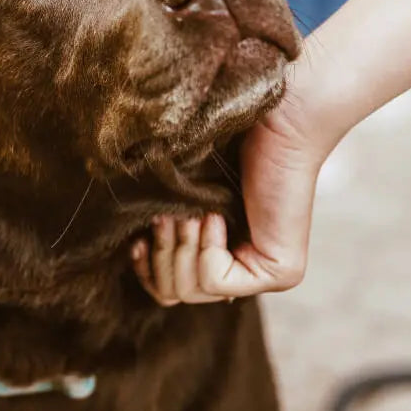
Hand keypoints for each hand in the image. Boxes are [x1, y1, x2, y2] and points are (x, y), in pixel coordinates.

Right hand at [131, 92, 328, 304]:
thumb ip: (162, 222)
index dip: (147, 268)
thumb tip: (128, 250)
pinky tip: (216, 215)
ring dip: (180, 248)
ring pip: (191, 292)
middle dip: (162, 254)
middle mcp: (247, 268)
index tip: (136, 241)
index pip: (170, 290)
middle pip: (175, 294)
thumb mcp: (182, 191)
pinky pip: (215, 281)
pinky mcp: (282, 271)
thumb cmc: (227, 139)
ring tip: (191, 213)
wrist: (276, 117)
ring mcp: (267, 274)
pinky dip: (206, 248)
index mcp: (222, 251)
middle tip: (168, 217)